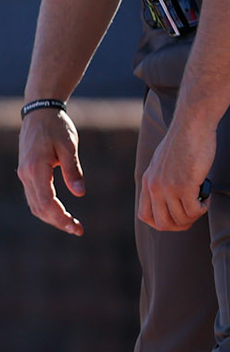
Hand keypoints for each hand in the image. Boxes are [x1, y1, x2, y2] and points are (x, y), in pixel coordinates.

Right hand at [17, 108, 85, 234]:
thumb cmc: (57, 127)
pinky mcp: (26, 173)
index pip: (47, 202)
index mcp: (36, 169)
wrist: (39, 112)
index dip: (61, 218)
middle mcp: (26, 175)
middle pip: (39, 208)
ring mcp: (24, 174)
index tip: (77, 227)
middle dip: (58, 221)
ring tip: (70, 223)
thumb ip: (73, 171)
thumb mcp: (69, 146)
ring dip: (51, 217)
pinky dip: (46, 208)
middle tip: (77, 229)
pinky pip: (34, 196)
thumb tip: (80, 193)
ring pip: (34, 205)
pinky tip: (59, 210)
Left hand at [138, 116, 214, 231]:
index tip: (176, 217)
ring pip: (180, 219)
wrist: (191, 126)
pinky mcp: (185, 185)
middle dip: (180, 225)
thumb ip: (162, 181)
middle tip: (193, 214)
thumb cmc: (182, 143)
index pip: (144, 216)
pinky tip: (206, 197)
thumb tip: (170, 199)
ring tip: (201, 201)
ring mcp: (169, 187)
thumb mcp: (162, 164)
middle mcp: (154, 187)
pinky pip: (194, 211)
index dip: (161, 223)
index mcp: (147, 182)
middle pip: (162, 224)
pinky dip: (203, 208)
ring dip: (194, 215)